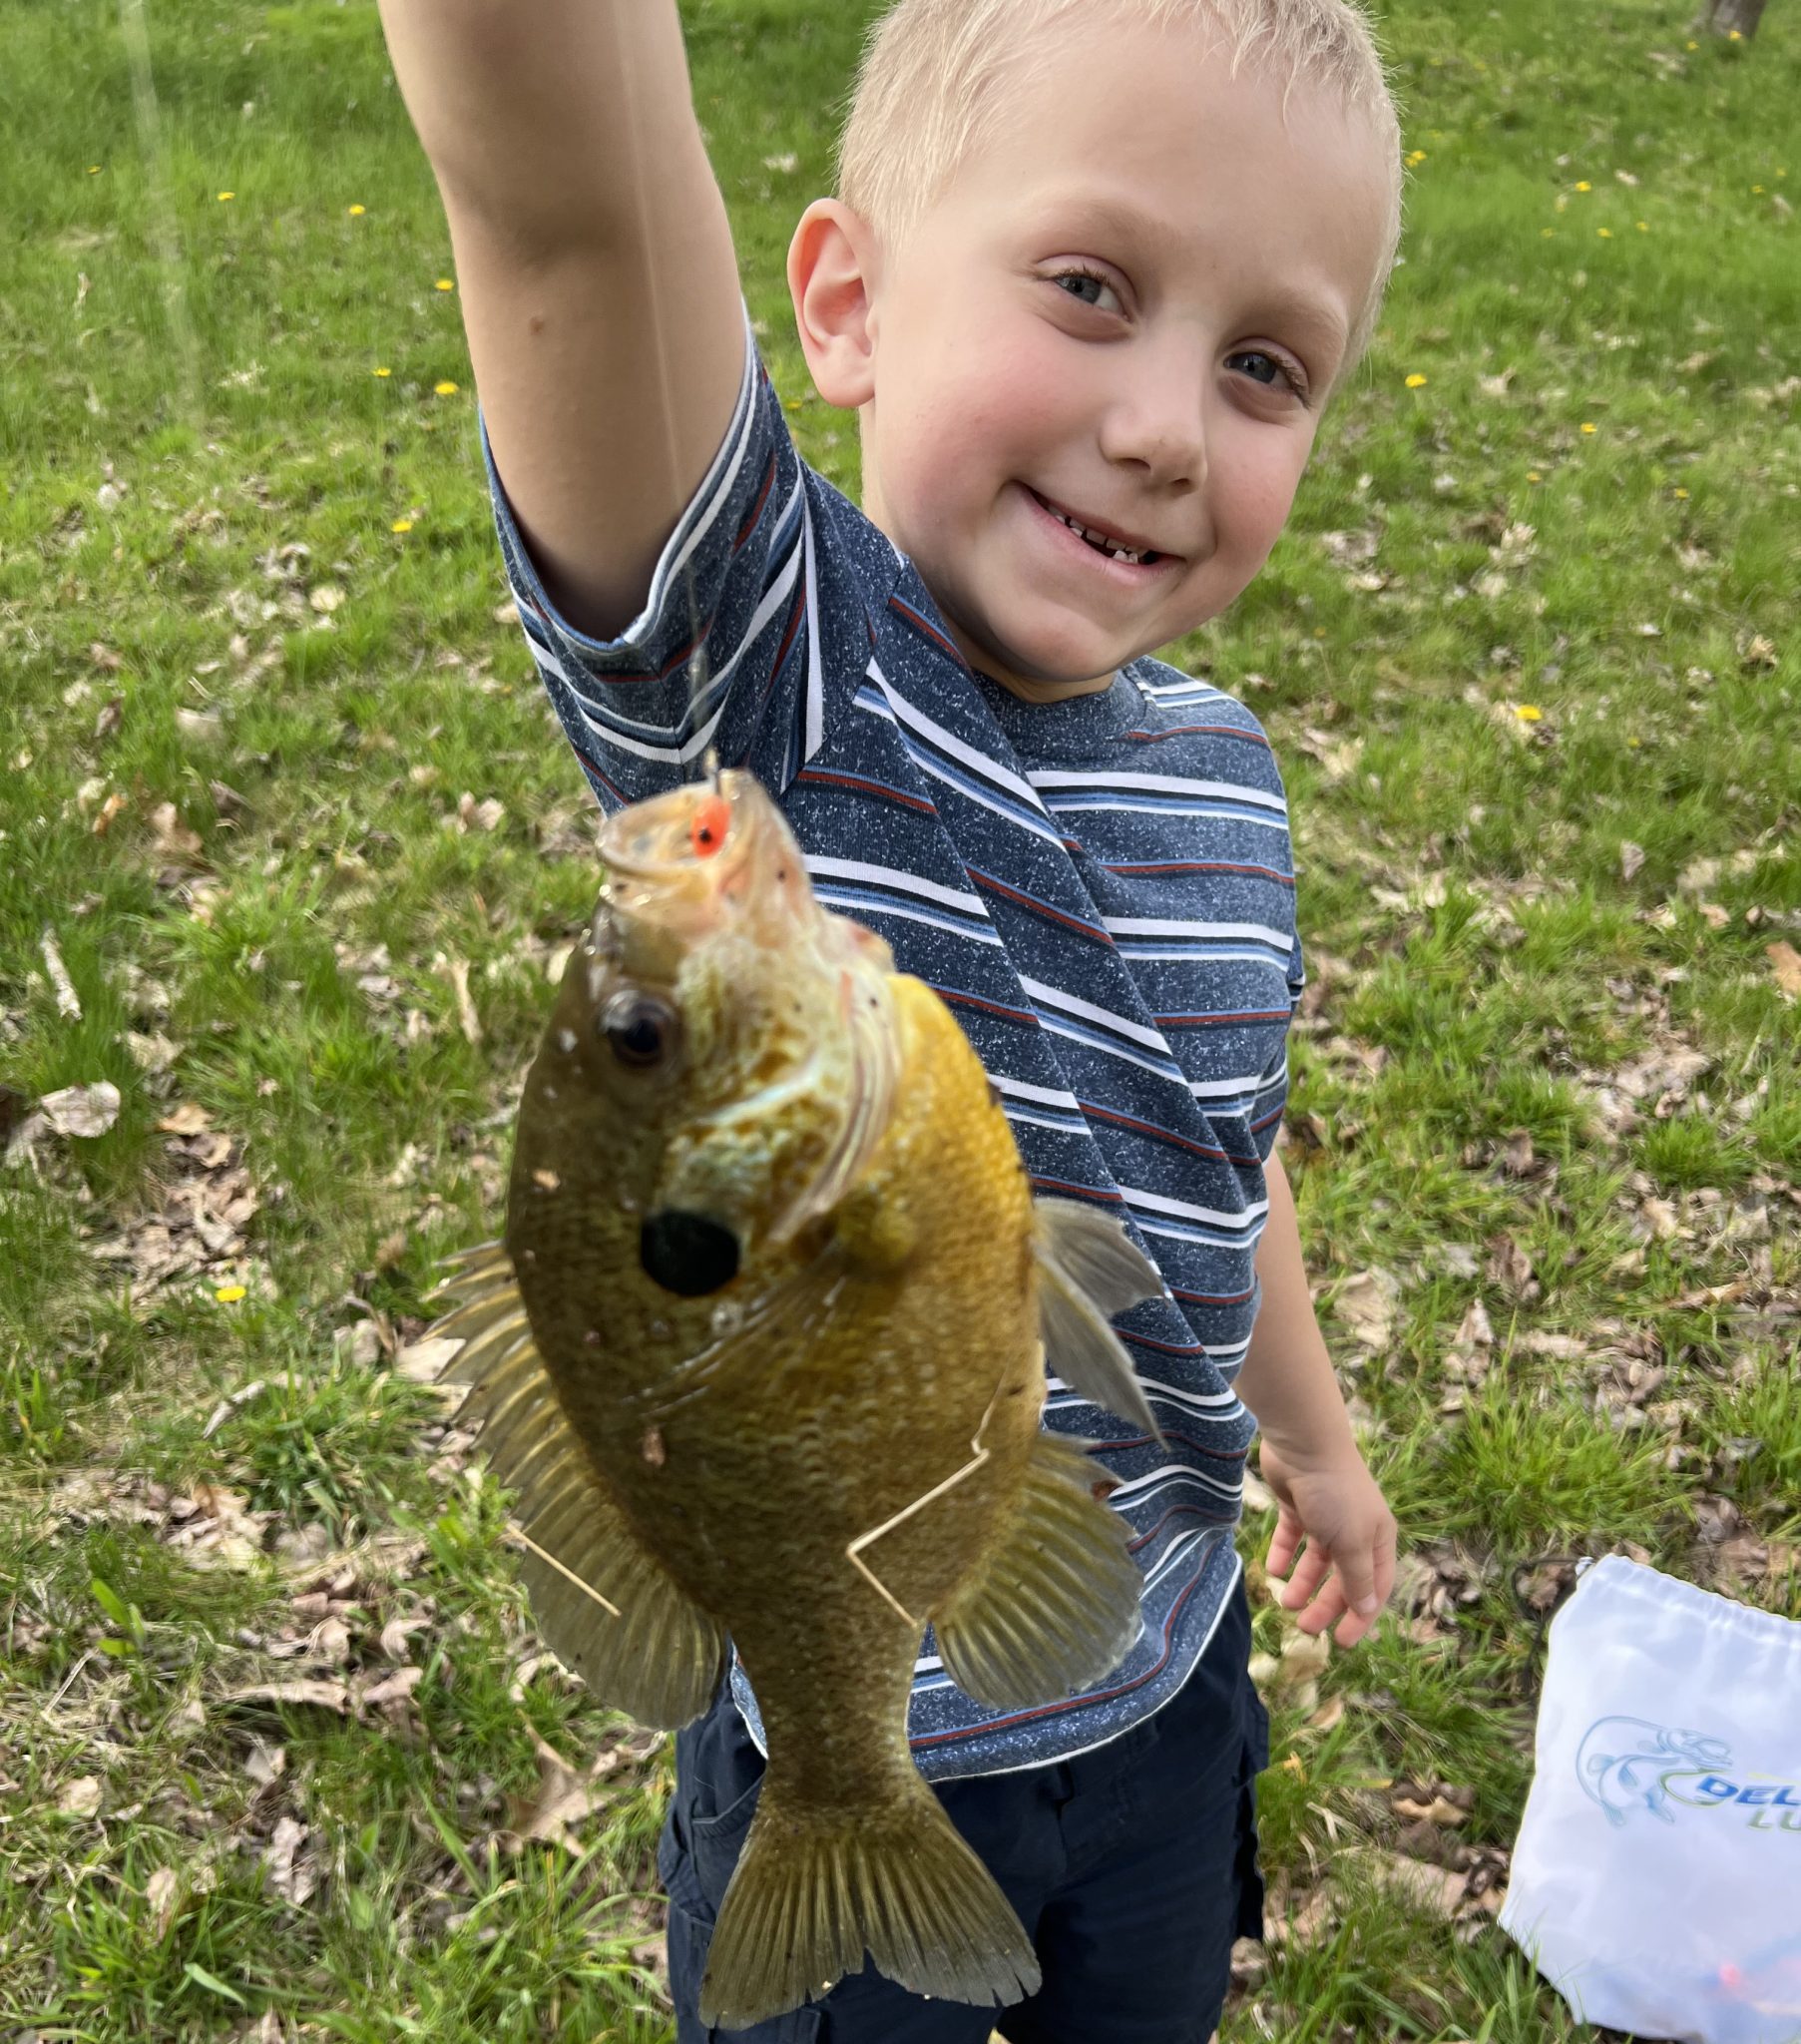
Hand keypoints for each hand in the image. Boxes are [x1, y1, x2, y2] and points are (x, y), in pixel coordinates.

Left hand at [1257, 1437, 1395, 1646]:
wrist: (1305, 1444)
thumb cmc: (1336, 1495)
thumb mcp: (1352, 1542)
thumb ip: (1357, 1578)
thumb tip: (1366, 1610)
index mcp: (1377, 1540)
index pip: (1373, 1588)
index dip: (1360, 1616)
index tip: (1343, 1642)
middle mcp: (1354, 1530)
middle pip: (1342, 1577)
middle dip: (1326, 1604)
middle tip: (1305, 1627)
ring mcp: (1325, 1517)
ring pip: (1315, 1561)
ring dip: (1303, 1584)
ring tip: (1285, 1602)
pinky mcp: (1297, 1505)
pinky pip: (1292, 1538)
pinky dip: (1284, 1555)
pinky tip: (1272, 1570)